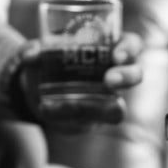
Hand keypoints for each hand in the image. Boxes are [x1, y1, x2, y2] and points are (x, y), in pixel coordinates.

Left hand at [17, 32, 143, 127]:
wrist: (36, 88)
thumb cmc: (46, 60)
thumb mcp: (36, 50)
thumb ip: (31, 50)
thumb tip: (32, 55)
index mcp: (110, 48)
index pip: (132, 45)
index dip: (130, 49)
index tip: (116, 55)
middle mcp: (115, 75)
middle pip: (136, 75)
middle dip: (126, 78)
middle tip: (109, 82)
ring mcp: (108, 100)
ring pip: (118, 109)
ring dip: (98, 108)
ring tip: (70, 104)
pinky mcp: (94, 120)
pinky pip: (89, 122)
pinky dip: (67, 115)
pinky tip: (48, 109)